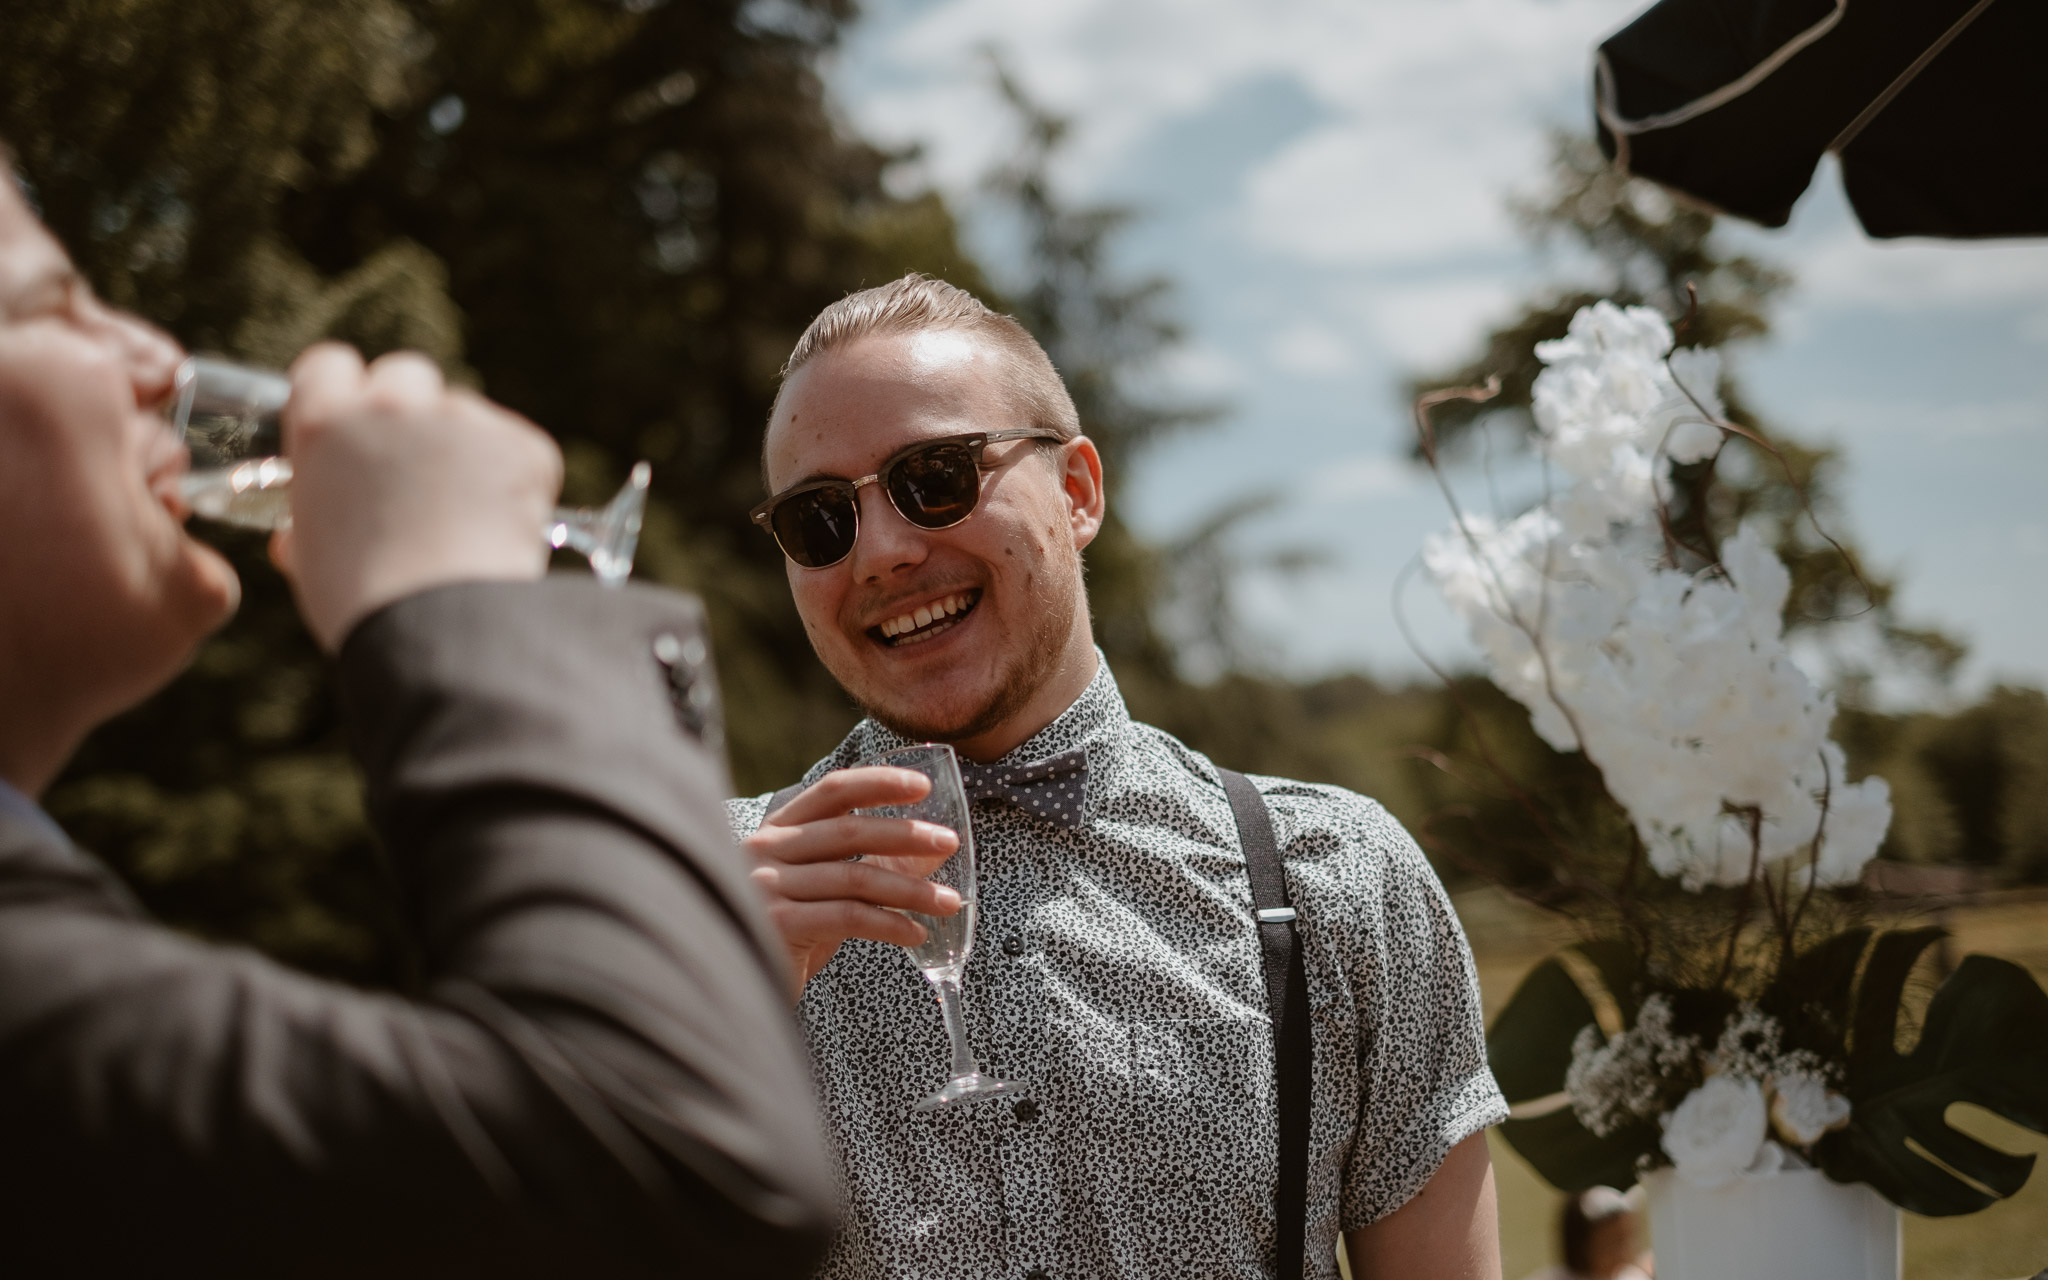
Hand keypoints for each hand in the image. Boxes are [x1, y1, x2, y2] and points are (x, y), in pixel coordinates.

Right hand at [272, 345, 562, 650]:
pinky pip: (517, 448)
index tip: (357, 419)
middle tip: (419, 469)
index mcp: (325, 422)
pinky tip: (503, 527)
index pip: (330, 365)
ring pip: (466, 413)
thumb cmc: (363, 603)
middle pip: (406, 375)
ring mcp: (462, 418)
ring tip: (465, 516)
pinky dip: (516, 480)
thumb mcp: (311, 557)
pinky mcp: (521, 445)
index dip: (345, 392)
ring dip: (466, 447)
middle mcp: (392, 405)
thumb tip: (293, 538)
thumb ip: (307, 524)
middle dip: (412, 411)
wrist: (440, 627)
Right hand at [745, 767, 963, 1000]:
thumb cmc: (789, 930)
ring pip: (855, 877)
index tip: (922, 786)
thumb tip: (934, 848)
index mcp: (778, 828)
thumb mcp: (826, 888)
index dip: (879, 783)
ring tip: (949, 902)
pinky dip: (889, 924)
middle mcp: (767, 849)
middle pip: (849, 830)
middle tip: (948, 841)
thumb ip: (870, 864)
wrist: (738, 982)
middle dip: (906, 835)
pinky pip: (848, 917)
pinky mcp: (777, 925)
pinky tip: (916, 934)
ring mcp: (767, 886)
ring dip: (910, 890)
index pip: (832, 790)